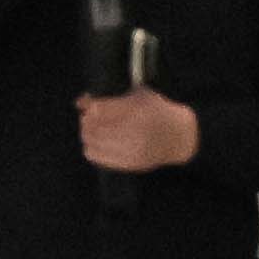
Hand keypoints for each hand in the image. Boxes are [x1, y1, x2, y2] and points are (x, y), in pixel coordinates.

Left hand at [77, 87, 201, 173]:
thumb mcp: (139, 95)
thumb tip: (80, 101)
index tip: (87, 106)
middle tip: (87, 117)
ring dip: (88, 134)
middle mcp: (134, 132)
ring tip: (92, 130)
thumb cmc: (157, 112)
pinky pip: (98, 157)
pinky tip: (98, 143)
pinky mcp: (129, 163)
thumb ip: (109, 97)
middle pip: (92, 127)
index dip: (88, 107)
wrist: (178, 137)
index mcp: (137, 110)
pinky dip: (92, 148)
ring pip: (92, 143)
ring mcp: (131, 150)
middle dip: (86, 121)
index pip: (98, 109)